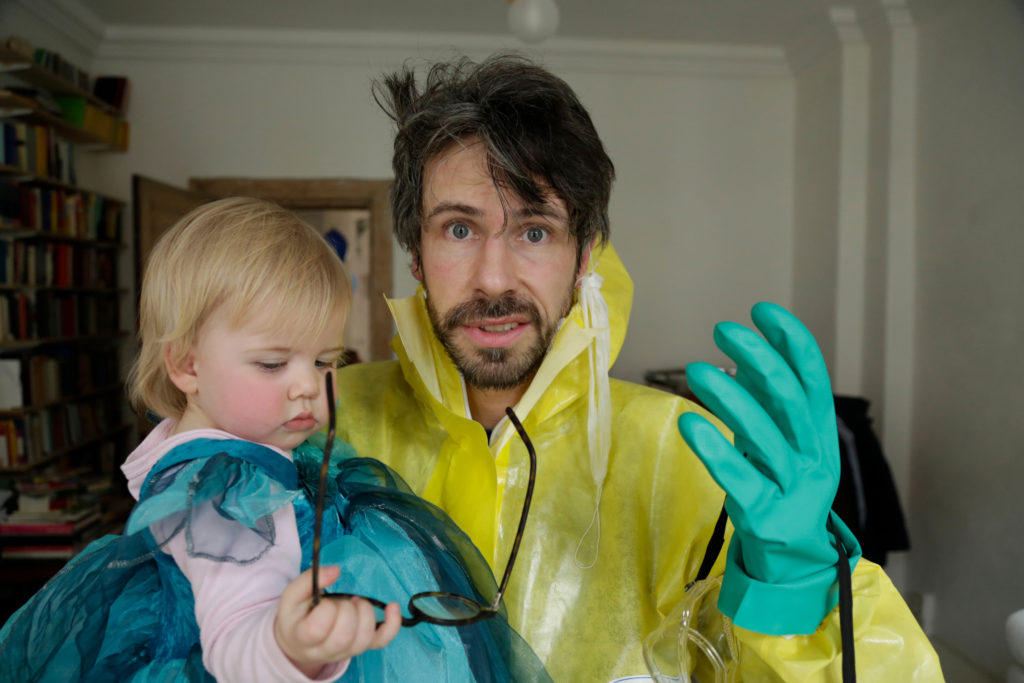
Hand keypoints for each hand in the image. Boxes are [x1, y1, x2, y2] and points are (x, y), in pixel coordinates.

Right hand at [274, 566, 401, 677]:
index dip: (325, 610)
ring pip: (363, 640)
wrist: (300, 642)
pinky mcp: (362, 647)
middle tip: (342, 601)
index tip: (325, 600)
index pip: (317, 629)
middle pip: (343, 636)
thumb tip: (335, 570)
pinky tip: (392, 607)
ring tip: (357, 602)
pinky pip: (381, 640)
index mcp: (303, 637)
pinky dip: (391, 625)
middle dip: (347, 611)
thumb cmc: (297, 615)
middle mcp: (324, 650)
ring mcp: (346, 651)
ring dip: (365, 614)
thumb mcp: (291, 596)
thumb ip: (308, 580)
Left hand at [677, 302, 859, 634]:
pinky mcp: (764, 516)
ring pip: (764, 435)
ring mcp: (791, 489)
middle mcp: (813, 458)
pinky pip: (738, 478)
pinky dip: (713, 448)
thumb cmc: (780, 488)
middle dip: (759, 358)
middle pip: (790, 401)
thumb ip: (769, 404)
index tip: (762, 310)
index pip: (814, 379)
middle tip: (723, 330)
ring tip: (697, 369)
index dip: (792, 342)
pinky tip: (689, 422)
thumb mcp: (781, 442)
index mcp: (820, 435)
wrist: (793, 560)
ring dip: (730, 396)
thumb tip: (748, 357)